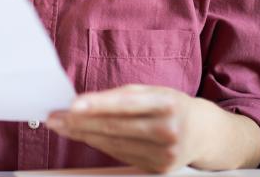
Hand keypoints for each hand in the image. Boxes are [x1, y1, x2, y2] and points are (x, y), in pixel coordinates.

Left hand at [46, 84, 206, 172]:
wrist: (203, 133)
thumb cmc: (172, 106)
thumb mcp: (155, 92)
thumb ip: (123, 96)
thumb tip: (85, 102)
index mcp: (167, 103)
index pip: (127, 104)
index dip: (98, 104)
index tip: (72, 104)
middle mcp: (168, 130)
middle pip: (114, 127)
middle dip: (80, 122)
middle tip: (55, 117)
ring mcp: (164, 153)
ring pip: (113, 144)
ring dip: (82, 135)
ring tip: (62, 125)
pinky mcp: (158, 169)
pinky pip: (120, 155)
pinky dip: (99, 144)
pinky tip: (84, 136)